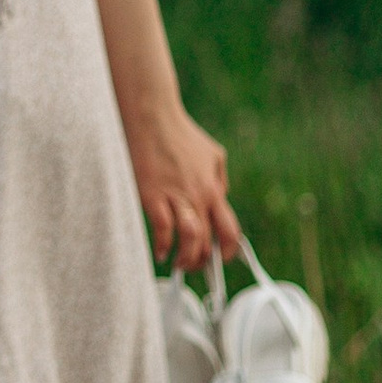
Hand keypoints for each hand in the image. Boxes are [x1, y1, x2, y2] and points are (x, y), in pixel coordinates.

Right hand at [128, 106, 240, 272]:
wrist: (151, 116)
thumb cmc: (178, 133)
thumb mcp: (212, 153)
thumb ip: (219, 178)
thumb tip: (220, 197)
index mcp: (213, 188)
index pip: (230, 229)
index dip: (229, 251)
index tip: (221, 260)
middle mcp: (198, 195)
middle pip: (208, 239)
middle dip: (203, 261)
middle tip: (194, 266)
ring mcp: (175, 196)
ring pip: (190, 238)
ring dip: (186, 257)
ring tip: (179, 263)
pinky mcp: (152, 195)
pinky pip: (162, 228)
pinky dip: (163, 245)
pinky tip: (160, 251)